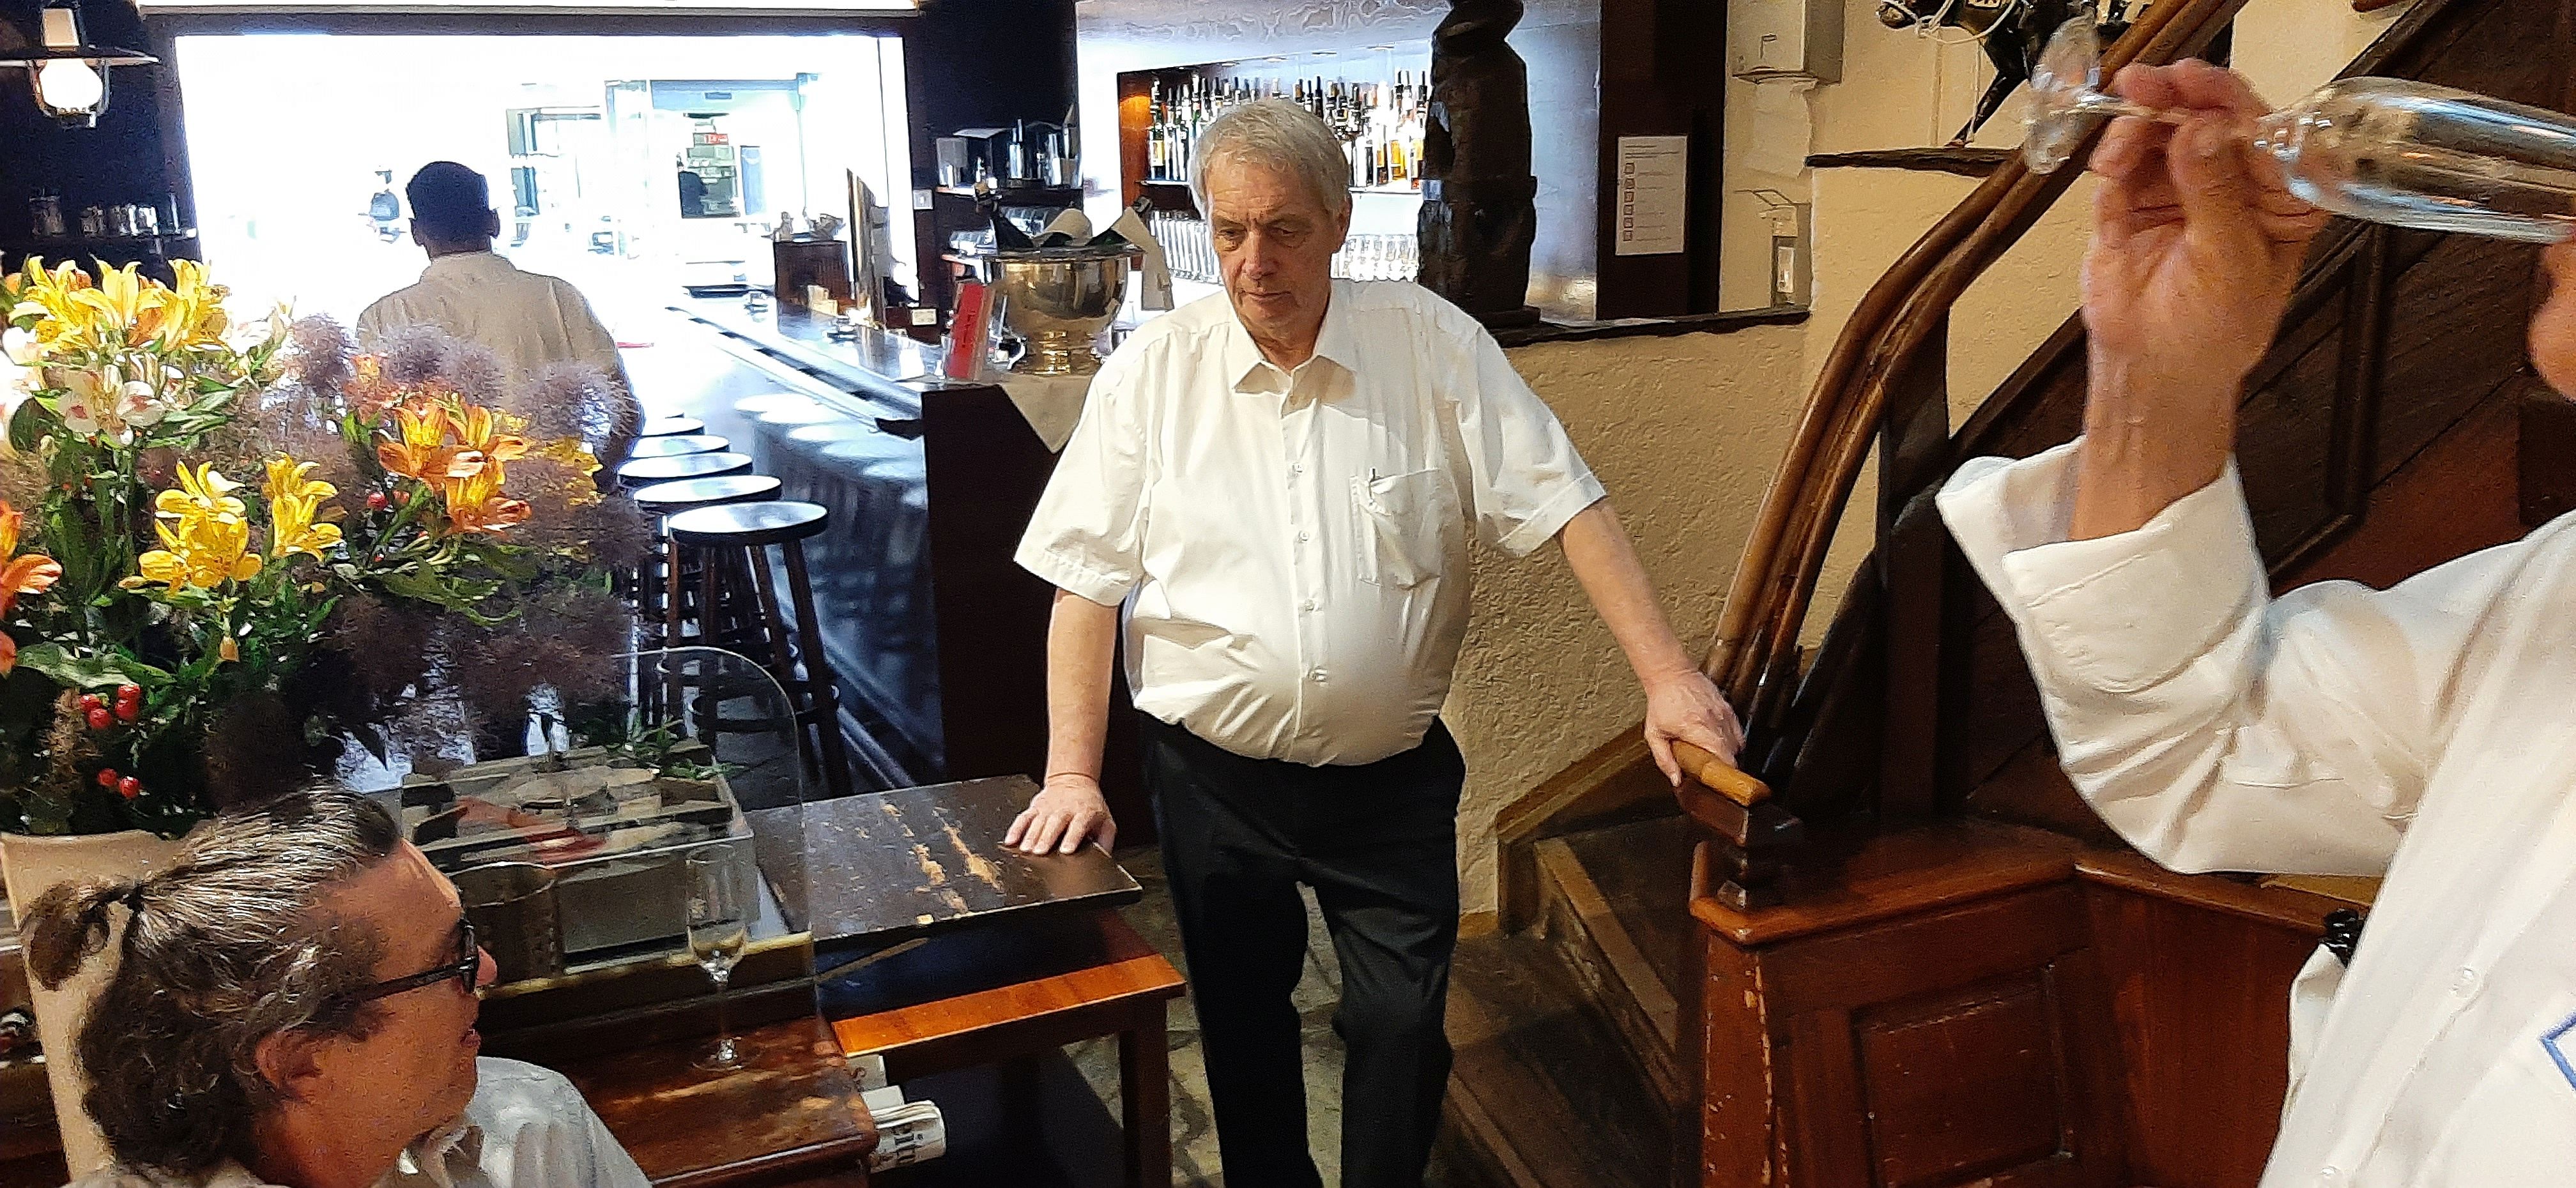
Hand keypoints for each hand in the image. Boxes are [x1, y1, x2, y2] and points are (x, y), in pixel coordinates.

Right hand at [1005, 774, 1116, 854]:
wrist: (1075, 780)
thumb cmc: (1090, 806)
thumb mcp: (1106, 820)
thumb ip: (1106, 840)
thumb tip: (1105, 858)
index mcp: (1085, 813)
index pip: (1078, 825)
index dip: (1072, 837)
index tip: (1066, 850)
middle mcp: (1065, 809)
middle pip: (1054, 824)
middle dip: (1046, 838)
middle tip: (1040, 852)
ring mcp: (1048, 808)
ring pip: (1038, 821)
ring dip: (1030, 836)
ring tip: (1026, 849)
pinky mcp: (1036, 807)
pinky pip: (1024, 818)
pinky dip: (1016, 829)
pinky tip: (1011, 840)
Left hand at [1639, 668, 1743, 787]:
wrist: (1671, 674)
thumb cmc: (1662, 702)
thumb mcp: (1655, 734)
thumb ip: (1664, 759)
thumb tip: (1676, 779)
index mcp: (1696, 728)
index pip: (1722, 755)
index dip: (1724, 772)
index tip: (1719, 781)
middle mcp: (1714, 720)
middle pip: (1733, 753)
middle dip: (1726, 766)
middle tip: (1714, 772)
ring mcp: (1724, 713)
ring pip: (1739, 743)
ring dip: (1730, 754)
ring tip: (1716, 758)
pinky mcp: (1728, 708)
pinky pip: (1739, 731)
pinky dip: (1734, 741)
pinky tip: (1721, 744)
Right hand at [2084, 61, 2329, 405]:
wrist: (2152, 371)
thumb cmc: (2213, 332)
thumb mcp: (2228, 263)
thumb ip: (2214, 193)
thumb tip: (2202, 129)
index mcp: (2281, 196)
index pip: (2264, 133)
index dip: (2231, 104)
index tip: (2197, 85)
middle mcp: (2235, 184)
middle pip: (2210, 121)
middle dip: (2178, 98)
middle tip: (2147, 85)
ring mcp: (2183, 188)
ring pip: (2164, 133)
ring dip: (2140, 127)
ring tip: (2121, 141)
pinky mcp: (2135, 200)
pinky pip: (2125, 163)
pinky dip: (2115, 156)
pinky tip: (2110, 168)